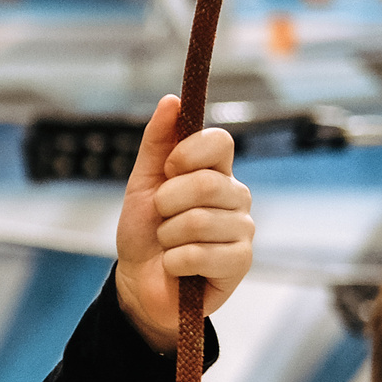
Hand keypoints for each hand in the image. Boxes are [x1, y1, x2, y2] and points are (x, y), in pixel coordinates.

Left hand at [112, 94, 253, 350]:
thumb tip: (172, 99)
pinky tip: (176, 267)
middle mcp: (236, 197)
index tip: (169, 170)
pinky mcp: (240, 262)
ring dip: (168, 236)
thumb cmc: (145, 232)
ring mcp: (242, 230)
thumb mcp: (142, 183)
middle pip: (206, 183)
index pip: (220, 141)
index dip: (188, 153)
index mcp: (216, 172)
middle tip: (162, 218)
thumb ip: (157, 142)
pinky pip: (199, 254)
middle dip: (167, 203)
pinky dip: (174, 262)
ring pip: (199, 221)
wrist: (139, 282)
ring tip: (168, 244)